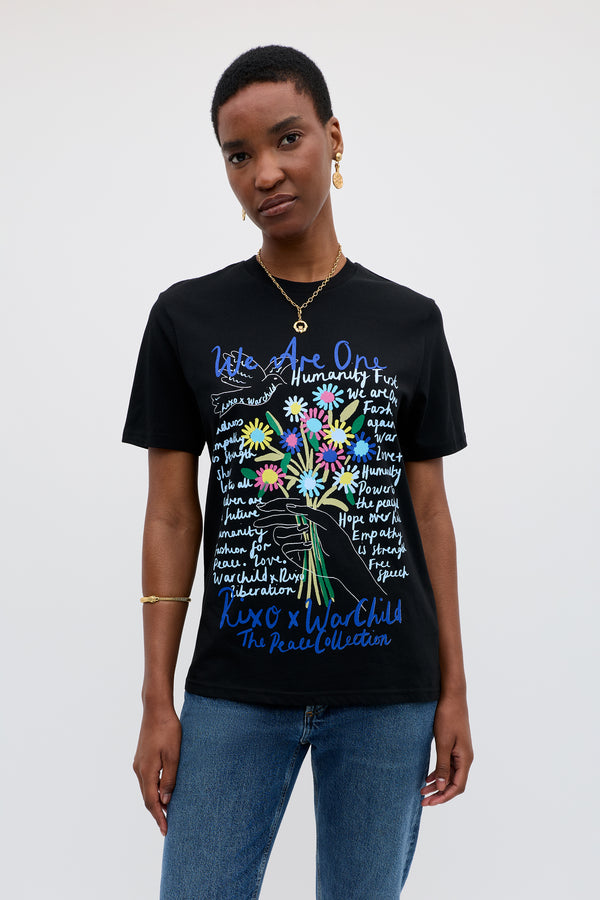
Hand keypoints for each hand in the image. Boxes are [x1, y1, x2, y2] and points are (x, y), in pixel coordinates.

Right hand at [133, 706, 181, 834]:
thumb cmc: (168, 730)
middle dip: (156, 813)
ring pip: (146, 789)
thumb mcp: (174, 755)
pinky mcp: (141, 757)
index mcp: (146, 771)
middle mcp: (139, 769)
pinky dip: (153, 790)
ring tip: (166, 813)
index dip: (159, 817)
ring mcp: (138, 763)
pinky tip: (162, 791)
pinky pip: (146, 779)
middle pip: (146, 798)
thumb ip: (169, 779)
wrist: (156, 709)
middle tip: (167, 827)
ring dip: (155, 802)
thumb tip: (164, 801)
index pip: (151, 802)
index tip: (165, 831)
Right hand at [253, 497, 384, 600]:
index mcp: (305, 519)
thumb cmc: (337, 541)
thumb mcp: (325, 522)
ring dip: (290, 530)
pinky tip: (309, 546)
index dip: (273, 507)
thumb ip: (308, 512)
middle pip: (277, 522)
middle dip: (268, 519)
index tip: (262, 507)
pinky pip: (284, 547)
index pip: (285, 510)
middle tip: (257, 520)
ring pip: (279, 534)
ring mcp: (295, 544)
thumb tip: (287, 507)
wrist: (343, 564)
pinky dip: (296, 544)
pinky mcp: (294, 556)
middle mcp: (298, 530)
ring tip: (306, 530)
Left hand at [421, 694, 472, 805]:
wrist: (452, 696)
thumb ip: (442, 766)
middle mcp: (465, 758)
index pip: (457, 786)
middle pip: (454, 784)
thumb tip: (441, 787)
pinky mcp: (455, 747)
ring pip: (450, 775)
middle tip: (423, 801)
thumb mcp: (443, 743)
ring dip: (437, 784)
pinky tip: (427, 777)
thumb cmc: (447, 717)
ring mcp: (460, 752)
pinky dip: (438, 773)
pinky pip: (448, 766)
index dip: (443, 797)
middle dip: (439, 794)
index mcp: (465, 759)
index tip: (429, 803)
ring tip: (422, 791)